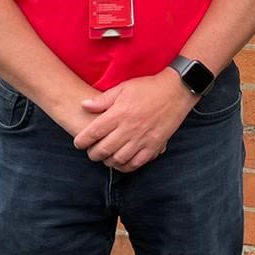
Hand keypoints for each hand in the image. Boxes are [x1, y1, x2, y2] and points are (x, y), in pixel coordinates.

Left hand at [73, 72, 196, 171]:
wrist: (176, 91)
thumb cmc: (148, 88)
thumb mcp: (123, 88)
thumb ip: (102, 100)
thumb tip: (84, 105)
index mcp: (119, 113)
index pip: (93, 133)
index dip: (82, 141)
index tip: (79, 143)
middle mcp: (129, 128)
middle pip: (103, 150)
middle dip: (93, 154)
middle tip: (91, 151)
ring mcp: (142, 139)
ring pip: (118, 159)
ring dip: (108, 161)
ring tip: (106, 157)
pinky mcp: (154, 145)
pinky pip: (137, 163)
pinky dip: (126, 166)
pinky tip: (122, 161)